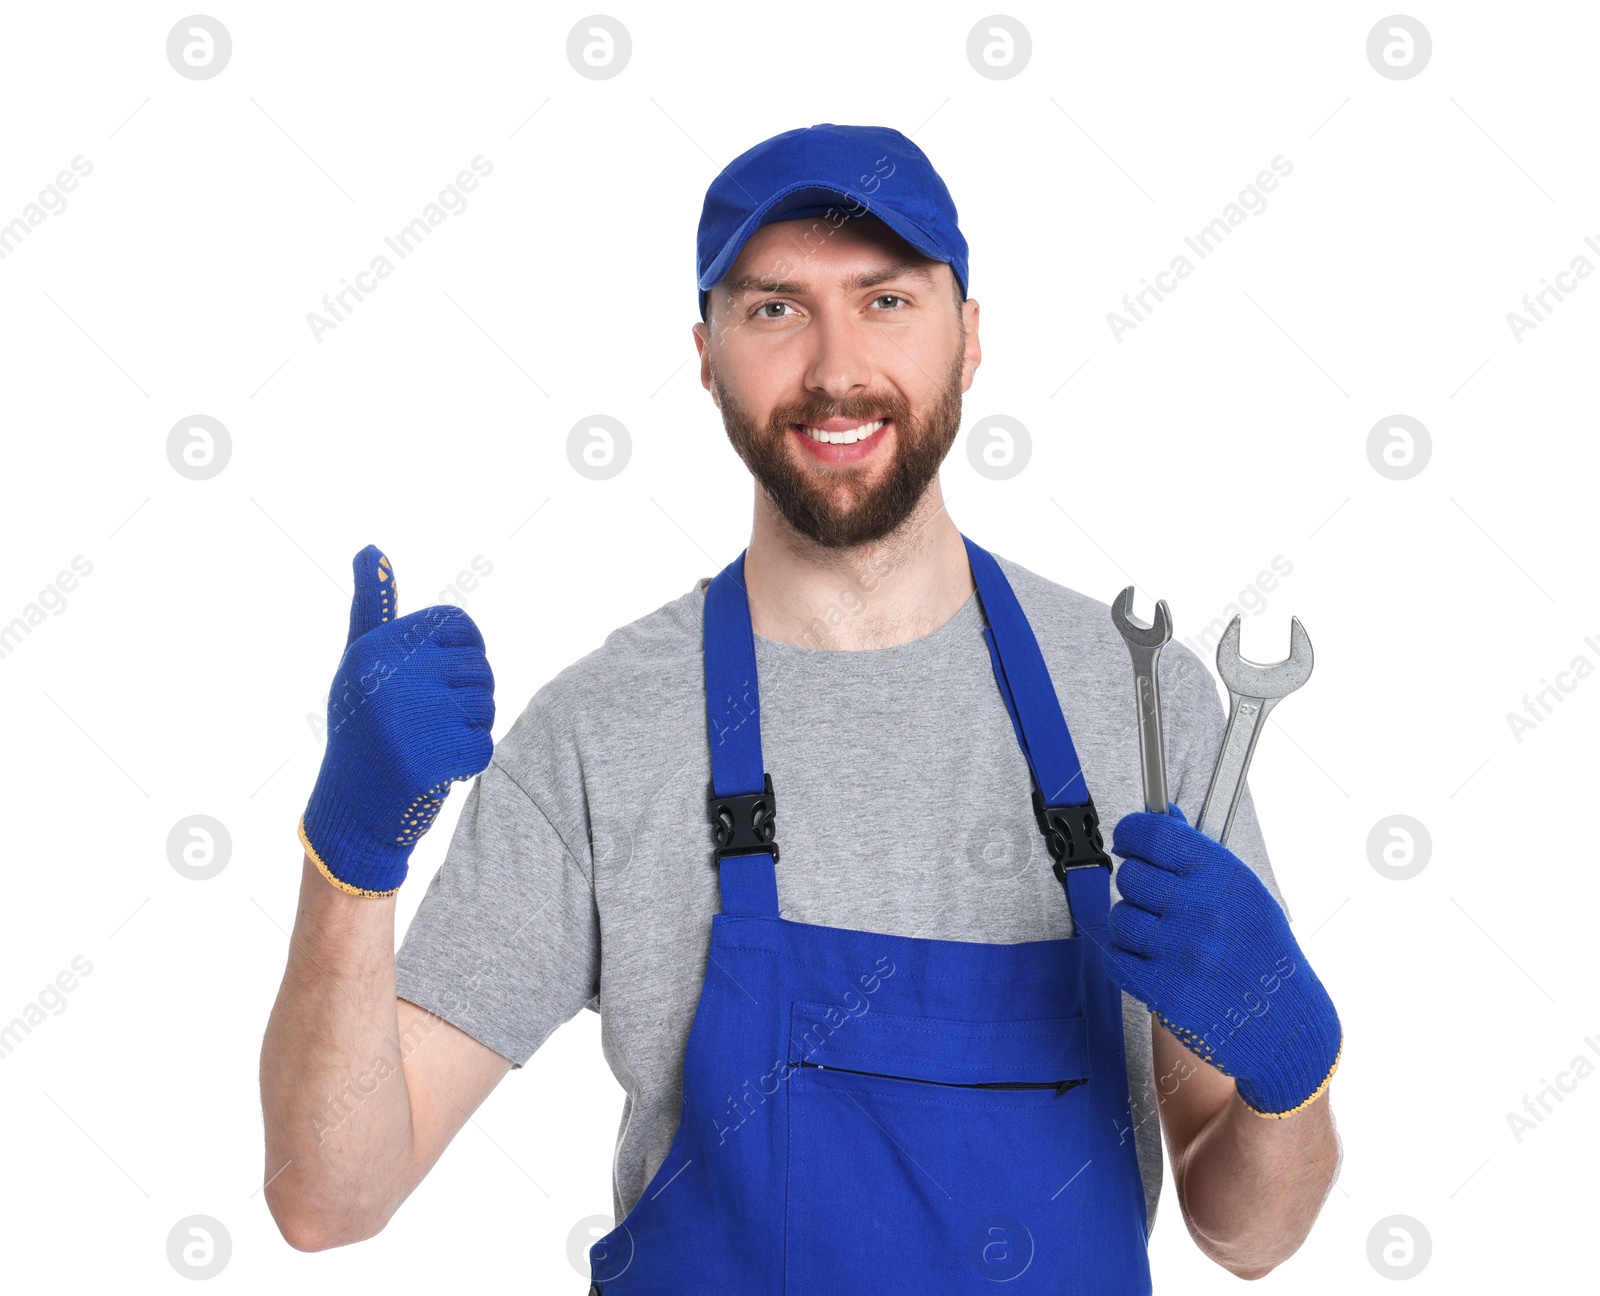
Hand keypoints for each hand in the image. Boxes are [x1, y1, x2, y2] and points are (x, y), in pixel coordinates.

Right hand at [299, 546, 494, 896]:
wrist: (349, 813)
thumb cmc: (363, 730)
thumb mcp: (361, 665)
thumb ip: (374, 609)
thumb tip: (372, 549)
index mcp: (375, 647)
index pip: (459, 625)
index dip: (463, 653)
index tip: (439, 680)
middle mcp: (387, 675)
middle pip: (479, 667)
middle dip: (468, 698)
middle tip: (429, 724)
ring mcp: (406, 717)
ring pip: (486, 706)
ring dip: (469, 730)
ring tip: (426, 745)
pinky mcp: (426, 758)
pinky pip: (484, 746)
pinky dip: (467, 763)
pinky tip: (433, 771)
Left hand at [1104, 805, 1341, 1116]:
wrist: (1285, 1022)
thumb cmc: (1265, 954)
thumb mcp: (1245, 892)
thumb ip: (1199, 854)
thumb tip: (1164, 816)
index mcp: (1221, 877)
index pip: (1151, 834)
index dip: (1132, 834)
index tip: (1130, 840)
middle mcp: (1200, 909)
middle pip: (1130, 876)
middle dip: (1138, 887)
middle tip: (1158, 901)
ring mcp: (1179, 951)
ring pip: (1120, 917)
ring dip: (1132, 925)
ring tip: (1159, 935)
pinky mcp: (1163, 989)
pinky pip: (1116, 958)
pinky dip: (1126, 958)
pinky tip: (1151, 960)